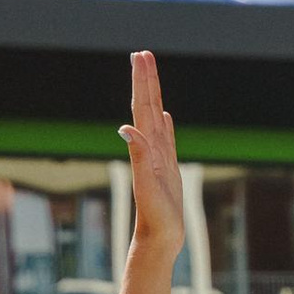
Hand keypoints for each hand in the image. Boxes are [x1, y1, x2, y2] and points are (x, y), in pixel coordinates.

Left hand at [120, 52, 183, 267]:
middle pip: (148, 106)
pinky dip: (166, 123)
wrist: (158, 239)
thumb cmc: (154, 216)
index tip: (140, 57)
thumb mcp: (147, 185)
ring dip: (154, 95)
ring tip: (151, 74)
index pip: (143, 107)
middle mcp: (150, 148)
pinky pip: (167, 138)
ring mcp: (159, 157)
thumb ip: (139, 156)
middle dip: (146, 79)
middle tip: (143, 54)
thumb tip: (126, 128)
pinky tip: (166, 115)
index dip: (142, 82)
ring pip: (157, 118)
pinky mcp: (167, 168)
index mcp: (145, 148)